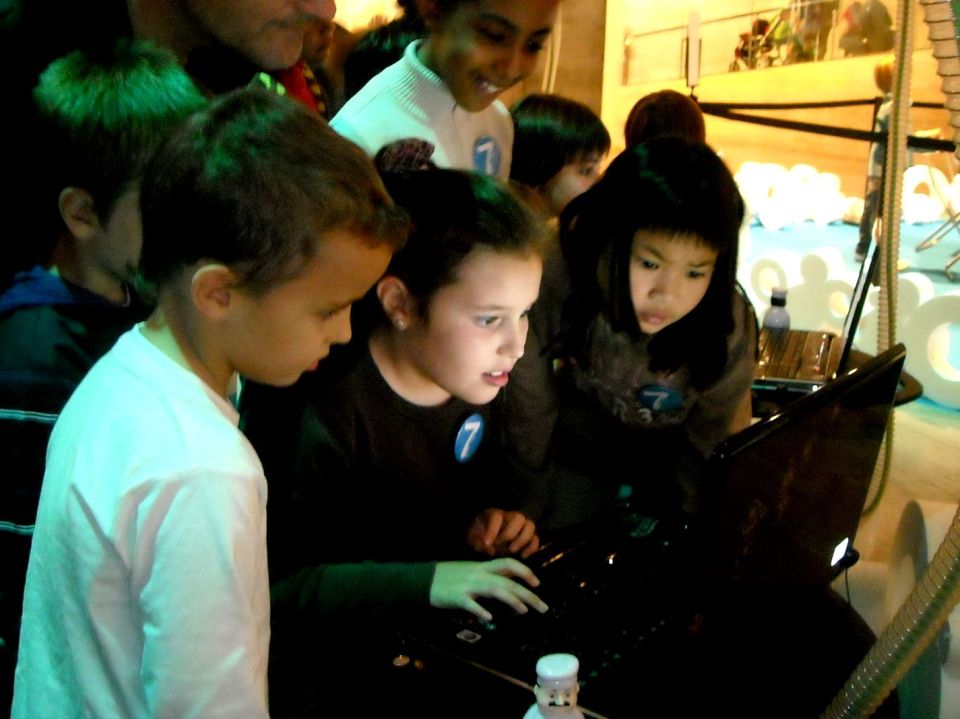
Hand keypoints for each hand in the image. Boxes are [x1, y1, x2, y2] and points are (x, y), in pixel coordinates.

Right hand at [430, 559, 548, 620]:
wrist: (423, 579)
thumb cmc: (447, 576)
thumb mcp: (470, 571)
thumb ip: (487, 575)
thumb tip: (507, 582)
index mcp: (482, 567)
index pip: (508, 563)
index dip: (524, 571)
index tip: (537, 583)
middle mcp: (478, 573)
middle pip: (508, 581)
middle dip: (528, 594)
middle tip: (543, 607)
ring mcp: (468, 584)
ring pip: (495, 590)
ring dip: (512, 600)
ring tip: (524, 611)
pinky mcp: (456, 596)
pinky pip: (470, 603)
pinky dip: (480, 610)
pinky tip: (489, 618)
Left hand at [467, 508, 539, 557]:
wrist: (484, 540)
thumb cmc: (478, 537)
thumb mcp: (472, 538)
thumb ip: (476, 542)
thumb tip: (488, 548)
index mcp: (493, 514)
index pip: (496, 517)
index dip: (492, 530)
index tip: (487, 544)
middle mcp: (509, 517)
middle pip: (518, 517)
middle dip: (510, 533)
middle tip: (501, 546)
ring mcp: (520, 526)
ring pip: (530, 525)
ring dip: (523, 539)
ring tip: (513, 551)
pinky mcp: (528, 537)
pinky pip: (535, 539)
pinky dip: (532, 547)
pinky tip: (523, 556)